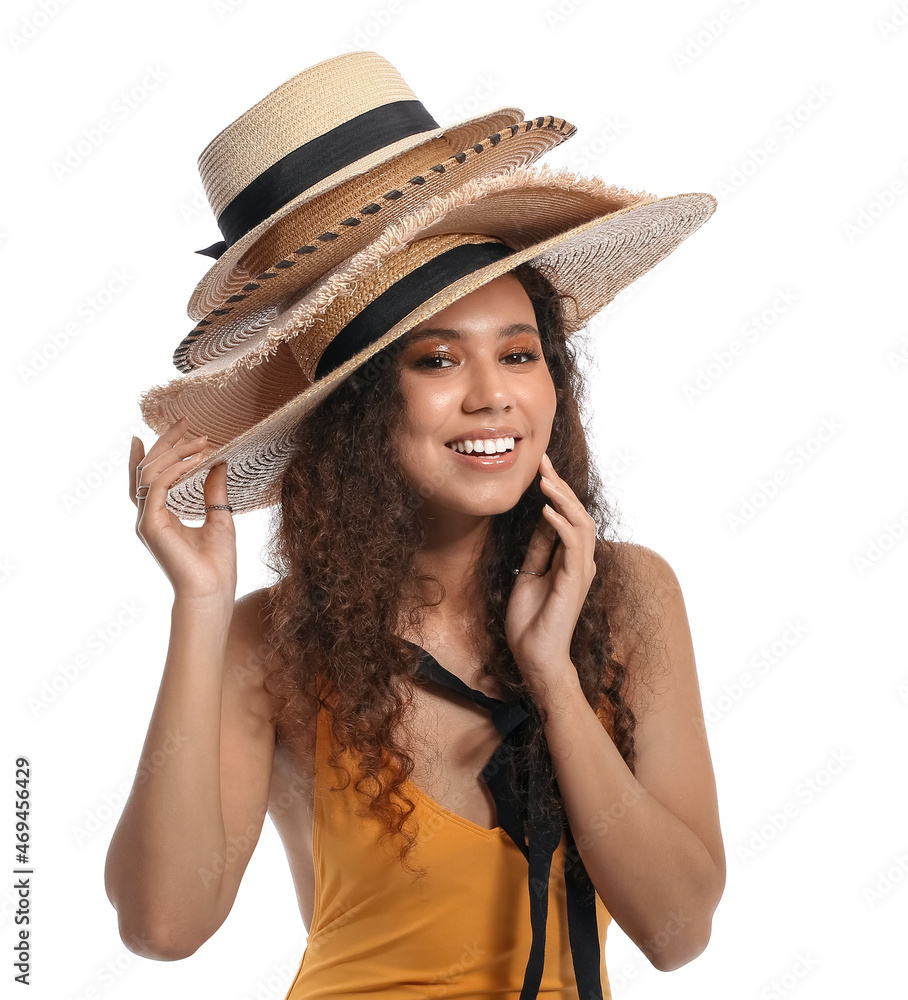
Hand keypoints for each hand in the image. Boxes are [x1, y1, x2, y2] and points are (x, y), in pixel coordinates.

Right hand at [130, 416, 236, 603]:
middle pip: (148, 469)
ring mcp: (146, 521)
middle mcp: (148, 517)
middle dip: (166, 442)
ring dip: (175, 452)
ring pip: (150, 473)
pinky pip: (158, 487)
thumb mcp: (220, 518)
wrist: (212, 591)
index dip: (158, 450)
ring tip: (200, 439)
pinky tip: (196, 459)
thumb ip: (214, 490)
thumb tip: (219, 463)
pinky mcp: (151, 525)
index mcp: (161, 516)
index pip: (152, 476)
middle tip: (185, 421)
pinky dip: (175, 470)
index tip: (174, 428)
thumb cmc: (217, 564)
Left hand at [504, 452, 596, 692]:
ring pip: (581, 524)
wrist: (534, 656)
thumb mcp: (529, 573)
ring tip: (545, 482)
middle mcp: (580, 561)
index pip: (567, 516)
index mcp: (570, 559)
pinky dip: (561, 525)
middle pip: (577, 513)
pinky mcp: (574, 582)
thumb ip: (539, 548)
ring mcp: (580, 571)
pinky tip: (545, 511)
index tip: (540, 467)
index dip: (556, 490)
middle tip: (543, 463)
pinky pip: (573, 546)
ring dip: (563, 500)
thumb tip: (541, 519)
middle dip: (560, 486)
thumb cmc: (531, 621)